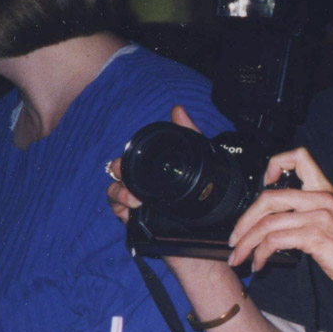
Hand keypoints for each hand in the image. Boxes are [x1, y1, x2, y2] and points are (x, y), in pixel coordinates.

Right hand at [106, 105, 199, 222]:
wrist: (217, 222)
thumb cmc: (204, 190)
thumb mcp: (200, 159)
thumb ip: (189, 133)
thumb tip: (178, 109)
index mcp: (153, 169)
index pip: (133, 159)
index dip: (126, 157)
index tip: (128, 156)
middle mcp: (144, 185)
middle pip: (120, 174)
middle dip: (119, 171)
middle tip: (124, 173)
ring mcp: (139, 203)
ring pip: (115, 192)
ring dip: (119, 193)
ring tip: (134, 199)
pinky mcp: (139, 220)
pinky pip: (120, 212)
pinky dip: (121, 208)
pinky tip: (133, 208)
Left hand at [227, 147, 332, 286]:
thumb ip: (310, 213)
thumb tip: (275, 221)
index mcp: (327, 191)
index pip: (300, 158)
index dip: (276, 164)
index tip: (265, 183)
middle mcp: (322, 198)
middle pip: (269, 197)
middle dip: (244, 220)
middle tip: (235, 237)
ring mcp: (319, 216)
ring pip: (267, 222)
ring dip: (246, 242)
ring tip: (240, 257)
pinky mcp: (315, 236)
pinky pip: (275, 240)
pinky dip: (260, 253)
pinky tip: (260, 263)